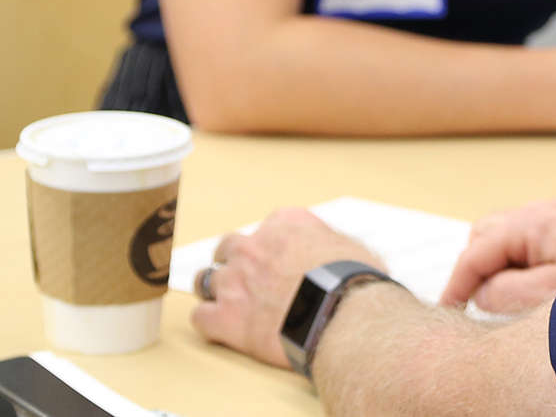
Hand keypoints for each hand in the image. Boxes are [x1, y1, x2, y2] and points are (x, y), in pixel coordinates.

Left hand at [190, 208, 381, 368]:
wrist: (345, 315)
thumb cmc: (355, 284)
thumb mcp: (352, 248)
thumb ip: (331, 244)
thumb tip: (335, 251)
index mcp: (285, 225)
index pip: (265, 229)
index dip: (270, 249)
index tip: (278, 263)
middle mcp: (254, 247)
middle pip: (228, 248)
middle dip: (235, 264)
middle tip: (250, 283)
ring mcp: (236, 281)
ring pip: (206, 279)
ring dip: (216, 291)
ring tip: (229, 306)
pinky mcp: (227, 317)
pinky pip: (201, 317)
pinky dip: (210, 324)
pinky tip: (223, 330)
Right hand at [439, 200, 555, 313]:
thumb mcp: (548, 296)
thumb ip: (505, 292)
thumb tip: (480, 291)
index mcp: (533, 223)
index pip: (476, 251)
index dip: (456, 283)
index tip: (448, 309)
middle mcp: (540, 210)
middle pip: (484, 235)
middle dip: (475, 267)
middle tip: (478, 303)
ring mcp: (555, 213)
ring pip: (503, 234)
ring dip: (496, 262)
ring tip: (507, 294)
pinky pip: (526, 237)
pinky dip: (517, 257)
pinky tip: (532, 281)